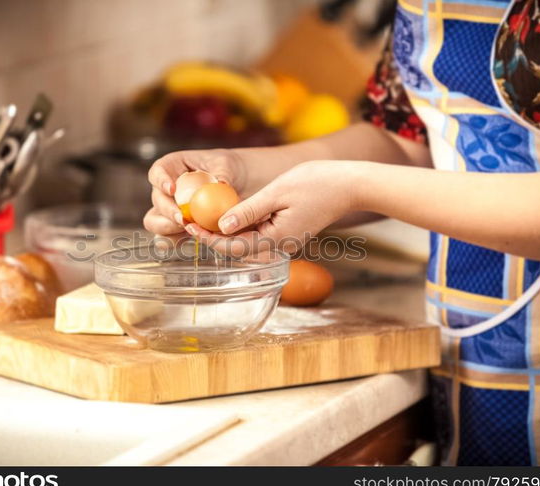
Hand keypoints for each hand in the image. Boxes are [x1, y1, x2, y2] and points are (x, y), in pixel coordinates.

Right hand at [143, 149, 247, 237]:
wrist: (237, 185)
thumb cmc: (228, 168)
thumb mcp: (227, 164)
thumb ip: (222, 172)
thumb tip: (221, 183)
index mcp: (172, 167)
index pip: (157, 171)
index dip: (160, 181)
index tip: (171, 189)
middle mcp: (166, 189)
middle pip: (156, 200)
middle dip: (167, 211)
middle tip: (182, 219)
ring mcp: (169, 209)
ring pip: (154, 221)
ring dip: (167, 228)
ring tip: (187, 229)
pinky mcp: (176, 227)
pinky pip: (167, 237)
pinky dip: (175, 241)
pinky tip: (190, 239)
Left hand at [185, 161, 356, 255]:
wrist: (351, 184)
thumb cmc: (318, 184)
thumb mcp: (277, 193)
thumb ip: (248, 210)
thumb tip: (221, 225)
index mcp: (275, 239)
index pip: (233, 247)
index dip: (208, 238)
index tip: (189, 226)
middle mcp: (279, 245)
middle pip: (237, 248)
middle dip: (212, 236)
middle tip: (188, 221)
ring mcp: (284, 239)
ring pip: (246, 241)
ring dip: (224, 231)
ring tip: (200, 217)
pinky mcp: (287, 231)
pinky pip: (258, 233)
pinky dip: (240, 226)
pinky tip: (227, 214)